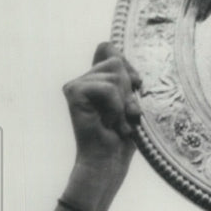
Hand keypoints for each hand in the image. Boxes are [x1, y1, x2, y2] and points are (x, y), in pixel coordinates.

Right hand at [62, 42, 141, 173]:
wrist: (108, 161)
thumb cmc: (123, 137)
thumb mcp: (131, 101)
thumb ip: (125, 78)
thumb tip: (117, 54)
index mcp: (96, 79)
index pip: (109, 49)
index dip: (126, 65)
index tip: (137, 86)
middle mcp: (83, 79)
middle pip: (116, 61)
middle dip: (129, 90)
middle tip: (125, 116)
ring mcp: (77, 84)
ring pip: (115, 74)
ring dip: (124, 102)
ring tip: (117, 122)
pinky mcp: (74, 91)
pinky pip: (108, 87)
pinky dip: (116, 107)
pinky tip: (110, 123)